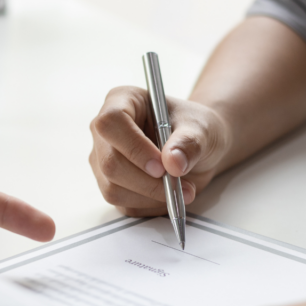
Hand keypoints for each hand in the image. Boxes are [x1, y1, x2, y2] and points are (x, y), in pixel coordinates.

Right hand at [88, 86, 231, 216]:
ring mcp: (104, 160)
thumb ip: (189, 143)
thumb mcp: (201, 129)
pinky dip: (151, 205)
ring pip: (113, 188)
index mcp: (121, 101)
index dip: (134, 147)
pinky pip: (124, 204)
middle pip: (110, 162)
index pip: (111, 123)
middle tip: (178, 183)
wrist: (198, 148)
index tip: (161, 166)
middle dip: (147, 181)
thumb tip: (173, 162)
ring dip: (151, 195)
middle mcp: (105, 132)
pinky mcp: (111, 185)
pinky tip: (168, 193)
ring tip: (182, 188)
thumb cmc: (195, 128)